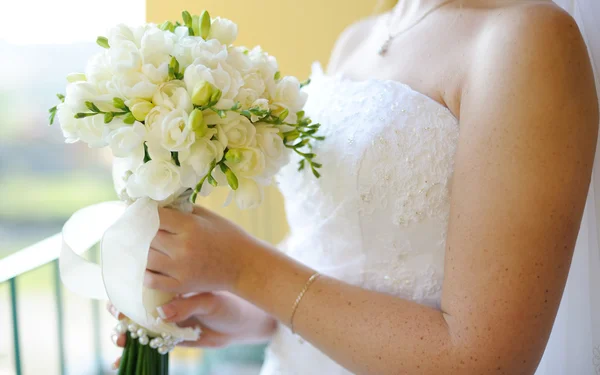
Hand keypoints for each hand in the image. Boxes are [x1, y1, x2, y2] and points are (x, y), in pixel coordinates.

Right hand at [107, 293, 276, 365]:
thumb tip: (162, 313)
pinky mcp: (172, 339)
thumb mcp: (210, 302)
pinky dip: (135, 354)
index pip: (144, 287)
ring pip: (140, 328)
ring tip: (121, 341)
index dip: (126, 295)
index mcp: (173, 287)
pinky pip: (150, 345)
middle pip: (135, 308)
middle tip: (119, 324)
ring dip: (125, 335)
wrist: (242, 324)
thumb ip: (188, 306)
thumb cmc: (229, 304)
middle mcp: (167, 302)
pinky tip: (120, 363)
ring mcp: (168, 321)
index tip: (118, 304)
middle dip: (121, 316)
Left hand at [144, 205, 265, 293]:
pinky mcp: (180, 285)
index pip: (155, 216)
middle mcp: (182, 248)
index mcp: (190, 226)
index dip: (145, 212)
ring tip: (140, 246)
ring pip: (145, 258)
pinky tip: (147, 266)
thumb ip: (182, 210)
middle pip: (146, 236)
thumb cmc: (228, 237)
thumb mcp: (208, 216)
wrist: (245, 266)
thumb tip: (158, 205)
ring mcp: (179, 269)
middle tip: (137, 227)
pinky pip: (151, 280)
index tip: (142, 210)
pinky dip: (145, 273)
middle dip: (141, 230)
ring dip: (141, 251)